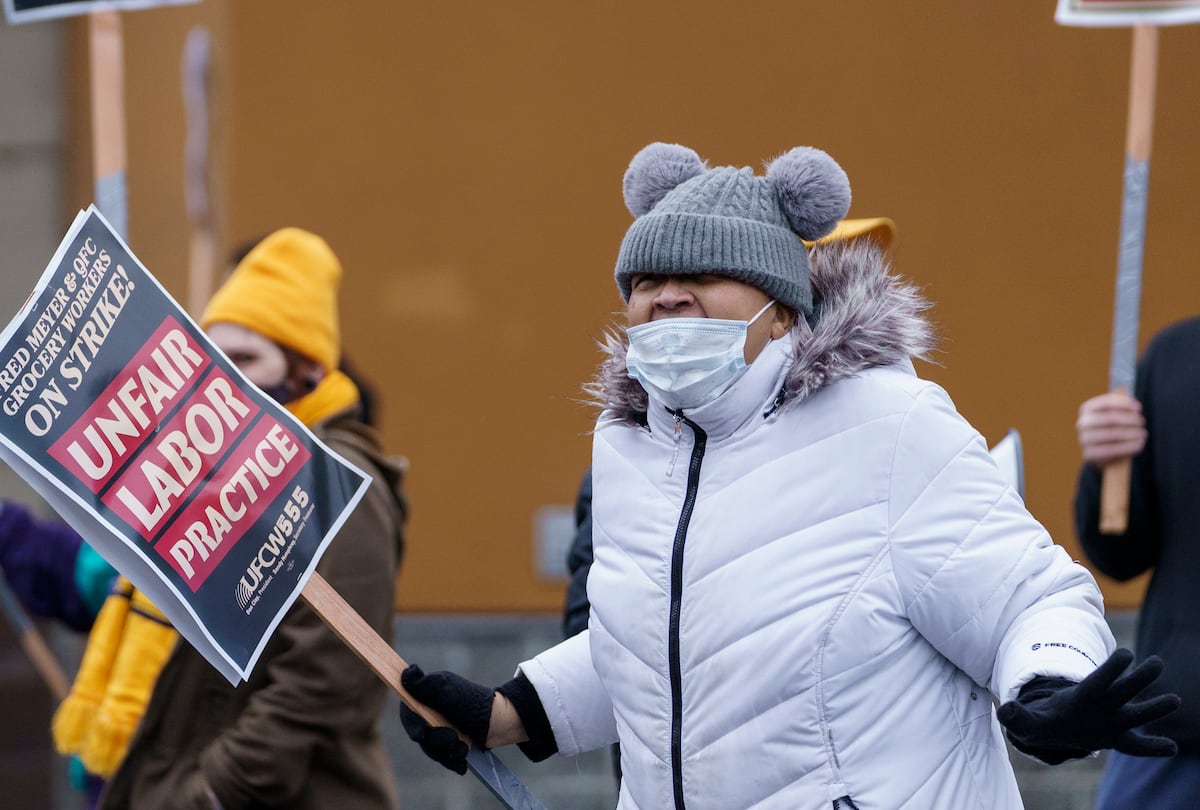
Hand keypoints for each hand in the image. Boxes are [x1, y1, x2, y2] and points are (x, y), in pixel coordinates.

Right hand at [399, 664, 494, 774]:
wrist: (499, 721)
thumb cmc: (472, 701)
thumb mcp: (446, 689)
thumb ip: (424, 684)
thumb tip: (407, 672)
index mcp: (426, 697)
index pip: (408, 712)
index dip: (412, 725)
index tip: (421, 734)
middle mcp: (431, 713)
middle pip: (420, 735)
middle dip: (436, 741)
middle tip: (453, 739)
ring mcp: (440, 730)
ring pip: (431, 749)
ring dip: (447, 752)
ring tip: (464, 748)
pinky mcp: (450, 744)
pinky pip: (444, 759)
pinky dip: (453, 761)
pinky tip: (463, 761)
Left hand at [997, 648, 1179, 764]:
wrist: (1052, 728)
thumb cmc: (1040, 721)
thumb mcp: (1024, 721)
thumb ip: (1015, 716)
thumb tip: (1005, 711)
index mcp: (1080, 697)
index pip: (1097, 680)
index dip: (1110, 668)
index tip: (1126, 653)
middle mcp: (1101, 705)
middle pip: (1122, 690)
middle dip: (1138, 678)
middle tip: (1158, 663)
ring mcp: (1112, 720)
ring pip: (1136, 712)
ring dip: (1155, 708)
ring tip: (1175, 700)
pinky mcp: (1118, 738)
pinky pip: (1138, 746)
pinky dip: (1153, 748)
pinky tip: (1172, 749)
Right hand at [1075, 392, 1145, 466]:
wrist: (1100, 451)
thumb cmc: (1111, 428)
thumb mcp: (1113, 414)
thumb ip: (1121, 406)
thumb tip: (1131, 401)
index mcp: (1086, 409)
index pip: (1105, 403)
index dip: (1124, 404)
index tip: (1139, 408)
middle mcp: (1082, 423)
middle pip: (1110, 418)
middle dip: (1130, 420)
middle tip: (1142, 422)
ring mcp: (1084, 439)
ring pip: (1112, 435)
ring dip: (1132, 433)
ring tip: (1143, 434)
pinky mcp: (1089, 454)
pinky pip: (1112, 450)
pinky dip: (1128, 447)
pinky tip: (1139, 444)